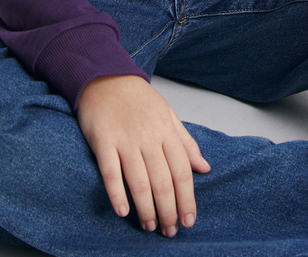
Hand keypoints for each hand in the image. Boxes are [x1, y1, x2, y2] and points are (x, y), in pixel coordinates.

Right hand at [77, 74, 209, 235]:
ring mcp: (125, 139)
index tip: (189, 219)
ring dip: (146, 209)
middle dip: (168, 210)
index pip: (182, 170)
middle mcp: (148, 136)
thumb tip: (204, 167)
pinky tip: (122, 211)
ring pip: (139, 182)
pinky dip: (116, 194)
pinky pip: (110, 172)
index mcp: (166, 130)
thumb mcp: (168, 115)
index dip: (187, 198)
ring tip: (150, 226)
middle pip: (162, 181)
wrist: (106, 77)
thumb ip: (185, 142)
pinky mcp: (103, 141)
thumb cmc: (138, 100)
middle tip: (170, 230)